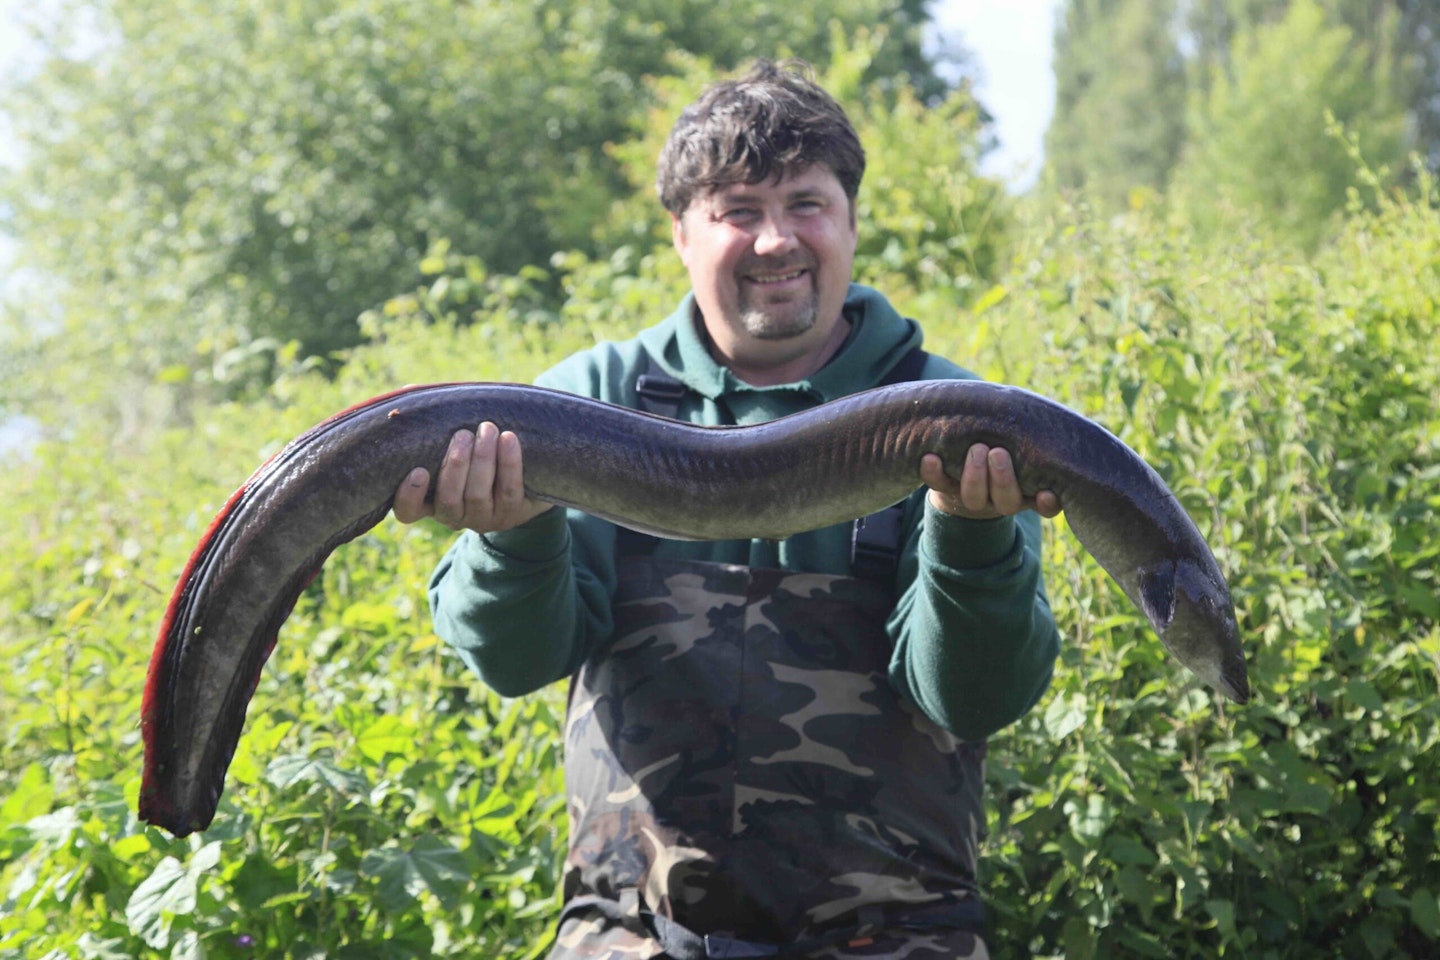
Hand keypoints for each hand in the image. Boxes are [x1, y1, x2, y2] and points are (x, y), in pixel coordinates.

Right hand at [392, 422, 552, 532]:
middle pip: (449, 499)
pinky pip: (509, 489)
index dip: (410, 495)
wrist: (526, 473)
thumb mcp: (450, 437)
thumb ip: (428, 419)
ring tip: (487, 429)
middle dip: (455, 466)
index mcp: (430, 500)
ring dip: (482, 460)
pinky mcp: (513, 512)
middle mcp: (454, 515)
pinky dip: (509, 463)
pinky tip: (508, 439)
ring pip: (478, 495)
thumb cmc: (474, 449)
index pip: (409, 511)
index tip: (418, 470)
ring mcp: (484, 517)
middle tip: (463, 435)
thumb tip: (409, 392)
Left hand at [922, 444, 1061, 520]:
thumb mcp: (1023, 441)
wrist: (965, 467)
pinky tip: (929, 457)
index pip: (1045, 505)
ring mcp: (973, 496)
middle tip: (998, 453)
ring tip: (976, 449)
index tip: (1047, 493)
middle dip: (1003, 479)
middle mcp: (1002, 498)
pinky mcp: (945, 488)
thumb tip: (1036, 412)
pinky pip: (938, 485)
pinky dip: (933, 473)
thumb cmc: (1006, 445)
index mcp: (1029, 490)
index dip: (1046, 503)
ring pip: (974, 498)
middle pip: (1007, 501)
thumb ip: (1031, 434)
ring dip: (974, 475)